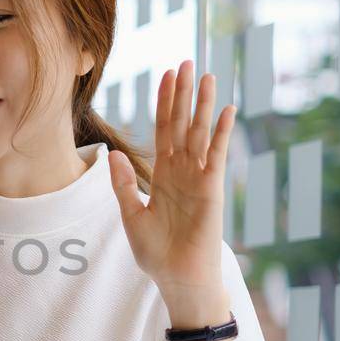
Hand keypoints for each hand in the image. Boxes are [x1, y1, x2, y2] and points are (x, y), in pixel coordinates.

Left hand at [108, 60, 235, 311]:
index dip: (164, 103)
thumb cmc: (156, 253)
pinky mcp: (211, 189)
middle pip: (182, 124)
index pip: (163, 130)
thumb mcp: (131, 215)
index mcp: (163, 175)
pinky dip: (221, 133)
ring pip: (200, 133)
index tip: (165, 76)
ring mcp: (199, 178)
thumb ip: (123, 185)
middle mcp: (182, 171)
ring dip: (203, 105)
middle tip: (185, 62)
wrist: (177, 278)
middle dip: (183, 94)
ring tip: (207, 75)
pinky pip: (216, 156)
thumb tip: (113, 154)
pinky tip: (226, 110)